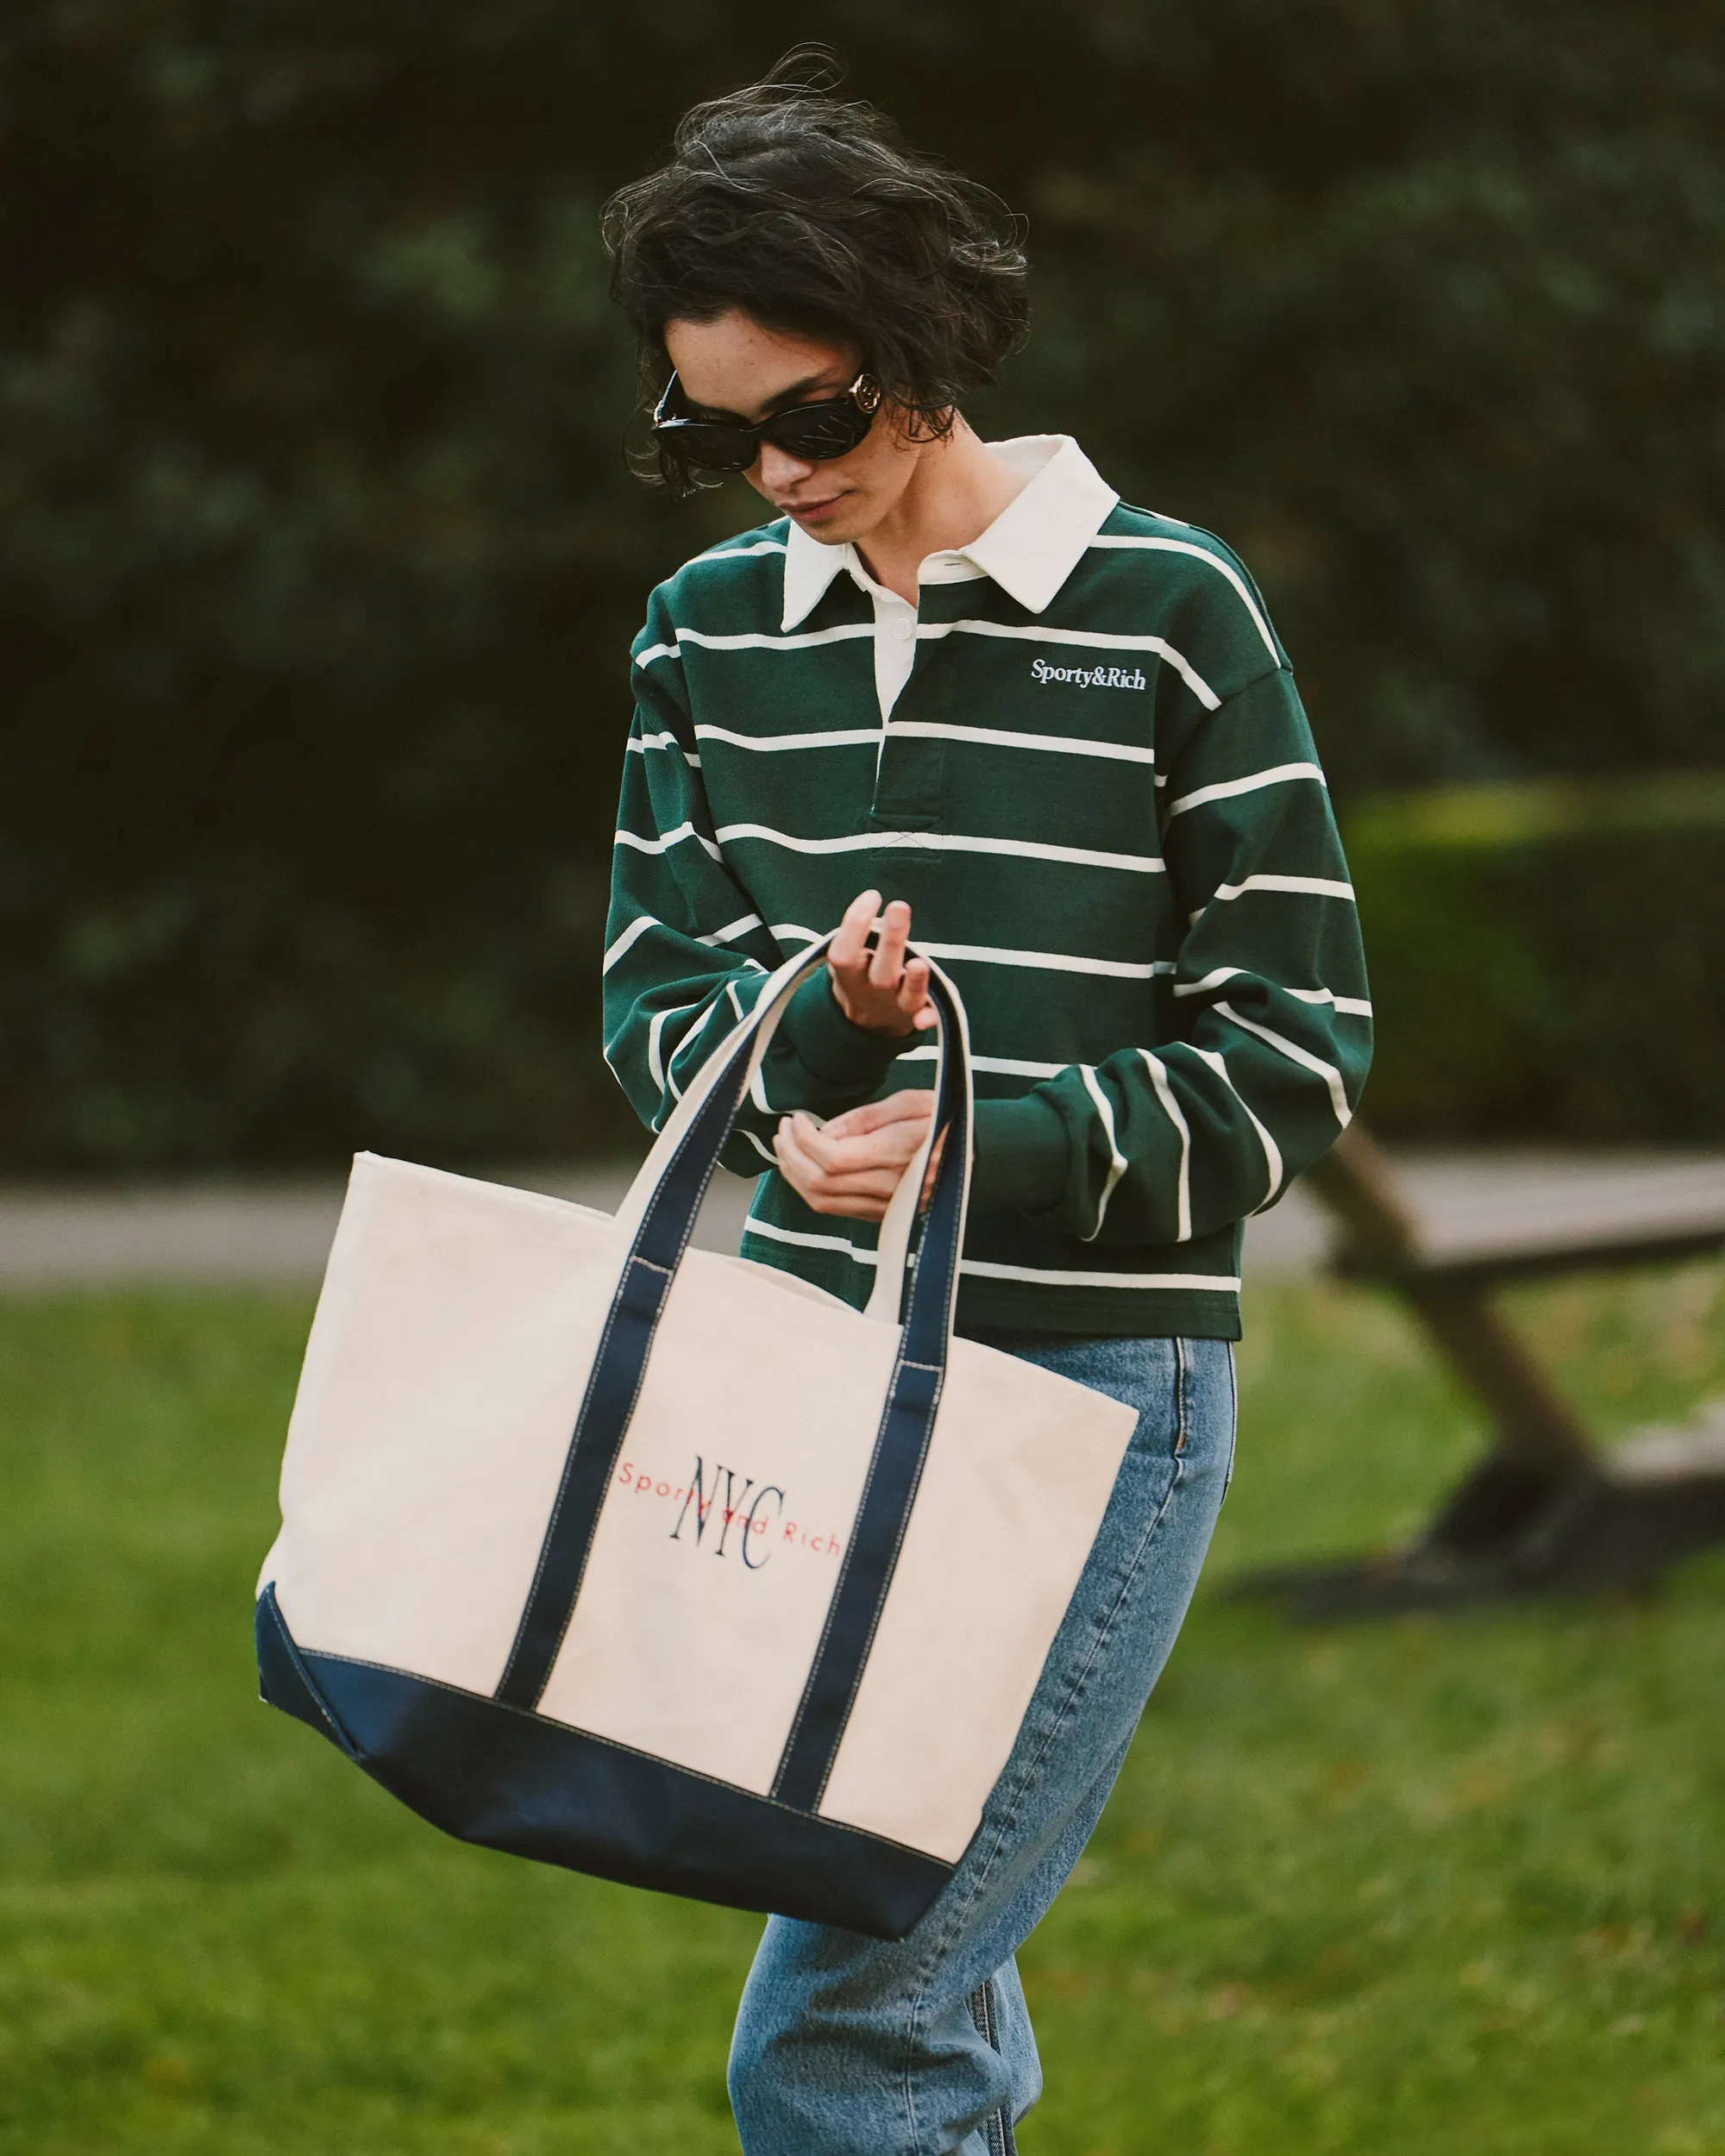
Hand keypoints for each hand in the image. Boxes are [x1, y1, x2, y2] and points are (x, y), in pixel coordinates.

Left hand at [773, 1090, 946, 1221]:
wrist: (977, 1156)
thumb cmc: (944, 1121)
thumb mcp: (911, 1102)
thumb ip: (865, 1117)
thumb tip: (824, 1131)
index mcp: (897, 1154)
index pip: (833, 1157)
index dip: (804, 1139)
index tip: (796, 1118)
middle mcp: (888, 1187)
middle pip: (820, 1182)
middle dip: (791, 1154)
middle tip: (783, 1129)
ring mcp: (883, 1205)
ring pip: (820, 1201)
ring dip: (793, 1173)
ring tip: (785, 1146)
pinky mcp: (879, 1213)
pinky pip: (832, 1208)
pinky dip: (808, 1187)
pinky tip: (802, 1165)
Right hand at [826, 889, 935, 1036]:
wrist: (867, 1017)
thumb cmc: (862, 970)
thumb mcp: (853, 953)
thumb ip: (867, 934)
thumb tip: (889, 920)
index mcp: (849, 975)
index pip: (845, 952)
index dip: (855, 924)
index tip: (873, 896)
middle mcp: (871, 992)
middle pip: (881, 972)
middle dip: (891, 940)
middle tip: (899, 906)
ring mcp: (895, 1006)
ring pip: (906, 996)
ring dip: (915, 981)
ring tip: (919, 962)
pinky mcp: (917, 1014)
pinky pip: (926, 1016)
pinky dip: (927, 1018)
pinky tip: (925, 1018)